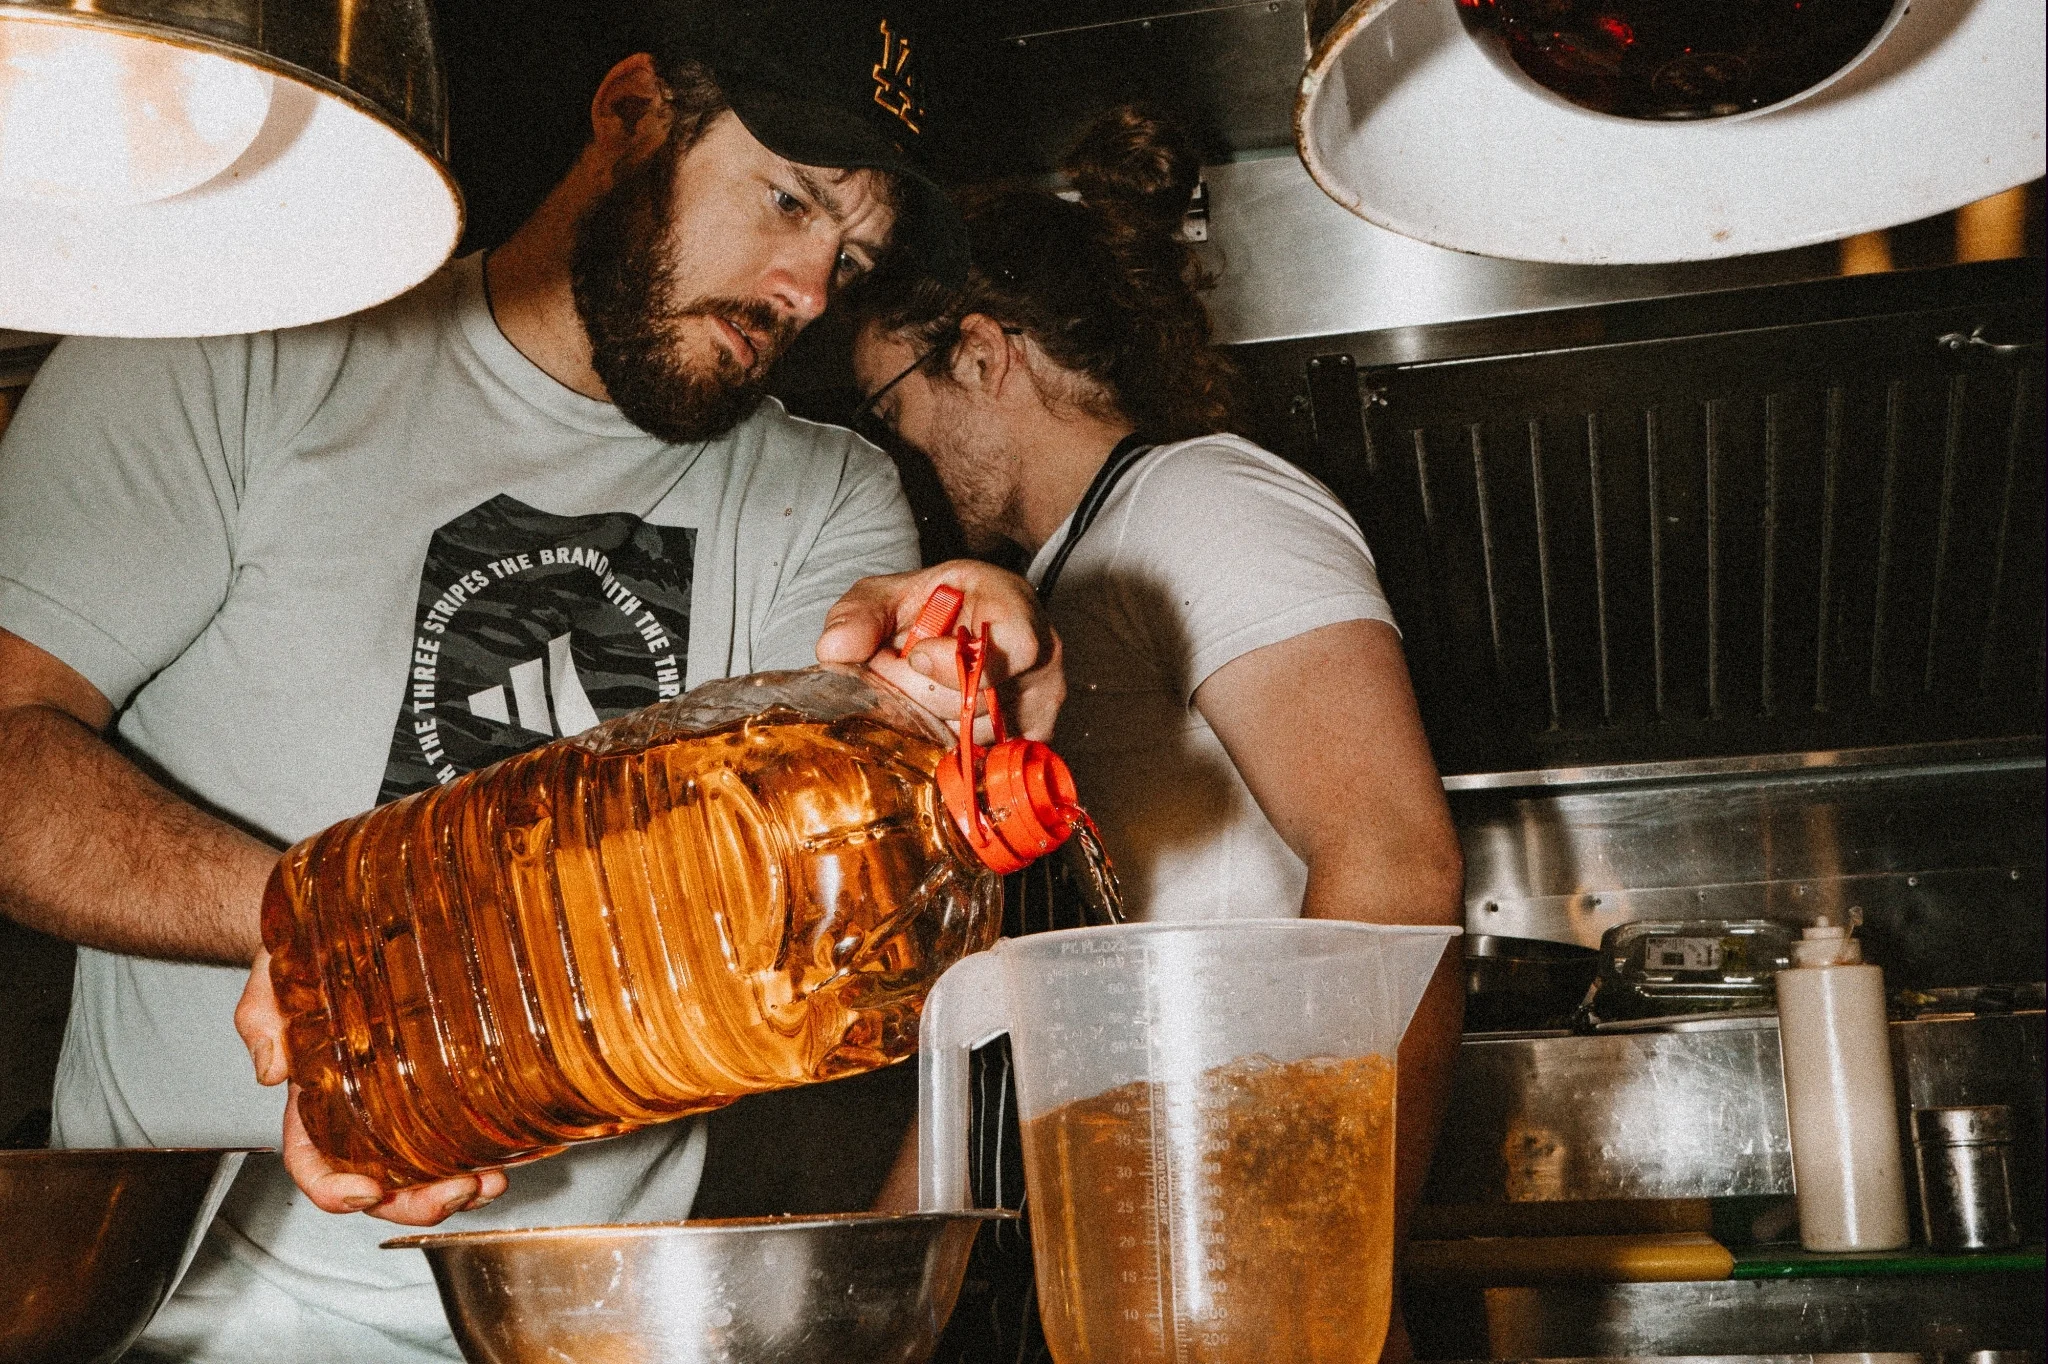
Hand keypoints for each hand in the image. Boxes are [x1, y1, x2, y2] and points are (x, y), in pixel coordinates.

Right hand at [235, 949, 506, 1224]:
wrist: (346, 913)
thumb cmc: (305, 947)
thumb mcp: (272, 971)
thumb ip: (261, 1016)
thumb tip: (270, 1069)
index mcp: (313, 1095)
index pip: (312, 1160)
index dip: (333, 1189)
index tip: (366, 1191)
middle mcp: (359, 1106)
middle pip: (380, 1181)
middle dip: (414, 1201)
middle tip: (455, 1191)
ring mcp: (404, 1096)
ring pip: (424, 1166)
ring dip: (459, 1187)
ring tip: (492, 1180)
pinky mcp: (444, 1076)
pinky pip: (460, 1128)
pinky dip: (485, 1148)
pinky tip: (515, 1150)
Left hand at [816, 561, 1065, 741]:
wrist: (963, 621)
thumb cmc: (932, 606)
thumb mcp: (887, 595)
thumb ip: (859, 614)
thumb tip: (833, 650)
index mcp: (1016, 610)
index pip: (1014, 649)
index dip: (957, 662)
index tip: (917, 653)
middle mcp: (1043, 660)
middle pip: (979, 704)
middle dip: (921, 694)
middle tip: (899, 668)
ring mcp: (1042, 706)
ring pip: (976, 739)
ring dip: (931, 722)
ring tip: (919, 688)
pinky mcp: (1031, 742)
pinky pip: (985, 762)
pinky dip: (949, 748)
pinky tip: (935, 718)